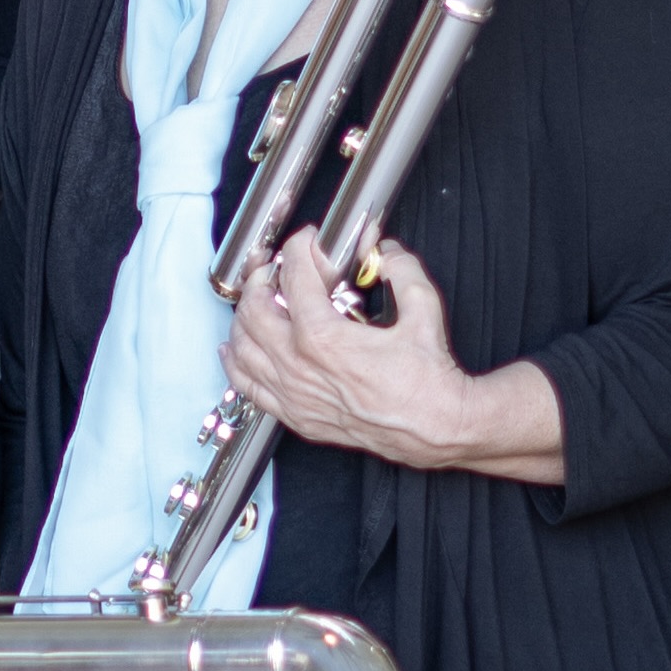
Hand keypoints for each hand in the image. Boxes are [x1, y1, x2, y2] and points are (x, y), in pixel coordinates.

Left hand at [225, 233, 565, 482]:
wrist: (436, 428)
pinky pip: (248, 388)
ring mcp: (293, 394)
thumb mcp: (424, 308)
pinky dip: (236, 364)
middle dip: (259, 279)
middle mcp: (299, 366)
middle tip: (271, 268)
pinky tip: (234, 350)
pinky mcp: (297, 416)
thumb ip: (401, 269)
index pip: (294, 279)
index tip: (305, 242)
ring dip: (243, 318)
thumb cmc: (428, 380)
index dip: (297, 250)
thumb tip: (384, 250)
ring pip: (243, 348)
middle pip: (254, 310)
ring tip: (253, 300)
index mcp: (323, 337)